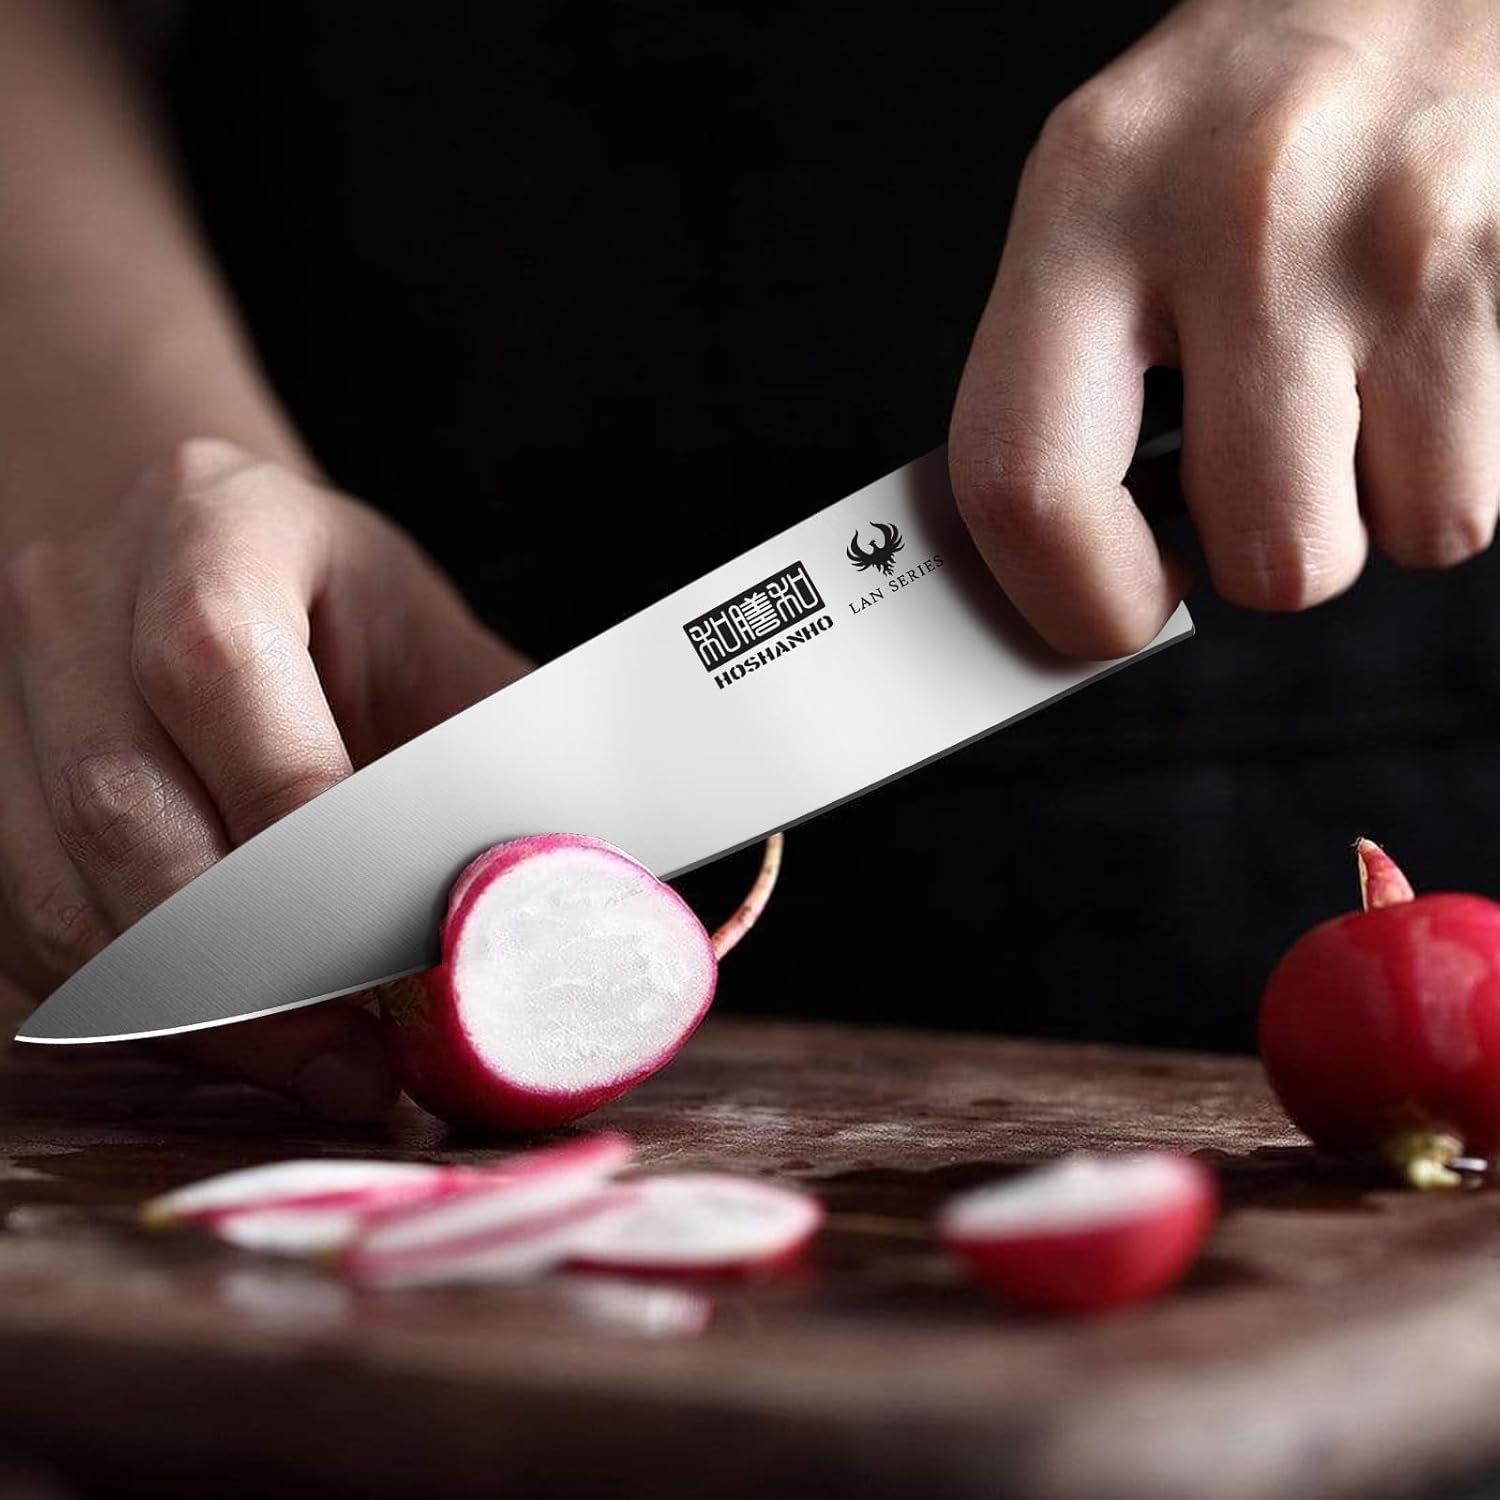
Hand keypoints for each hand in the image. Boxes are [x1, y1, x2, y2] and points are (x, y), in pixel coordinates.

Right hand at [0, 440, 528, 1117]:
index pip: (217, 666)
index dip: (298, 824)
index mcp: (215, 522)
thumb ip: (499, 763)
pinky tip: (247, 1042)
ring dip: (200, 1011)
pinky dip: (142, 1009)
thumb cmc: (359, 625)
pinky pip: (35, 932)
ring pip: (63, 891)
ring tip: (327, 1071)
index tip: (393, 947)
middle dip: (254, 960)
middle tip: (364, 1060)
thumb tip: (569, 904)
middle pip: (123, 801)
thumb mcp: (443, 654)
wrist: (231, 579)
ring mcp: (8, 691)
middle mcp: (80, 593)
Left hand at [950, 0, 1499, 656]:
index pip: (1024, 484)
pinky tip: (1403, 378)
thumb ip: (1059, 385)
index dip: (1069, 600)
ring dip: (1358, 515)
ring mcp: (1394, 240)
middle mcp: (1238, 216)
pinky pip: (1471, 497)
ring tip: (1336, 402)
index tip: (1106, 608)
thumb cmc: (1243, 119)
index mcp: (1087, 206)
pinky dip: (1436, 474)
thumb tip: (1058, 572)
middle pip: (1259, 554)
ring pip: (1387, 540)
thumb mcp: (1101, 206)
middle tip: (1249, 486)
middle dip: (1255, 561)